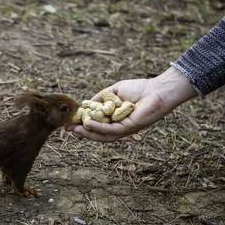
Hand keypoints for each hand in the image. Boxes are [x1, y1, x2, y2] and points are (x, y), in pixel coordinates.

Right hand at [66, 66, 197, 141]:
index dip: (83, 123)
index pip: (96, 124)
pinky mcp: (129, 128)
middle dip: (82, 132)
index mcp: (114, 118)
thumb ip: (100, 98)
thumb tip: (86, 104)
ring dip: (88, 133)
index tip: (70, 121)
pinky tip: (89, 123)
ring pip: (102, 135)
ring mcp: (124, 129)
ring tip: (74, 129)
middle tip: (67, 129)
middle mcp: (118, 126)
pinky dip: (99, 128)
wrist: (157, 90)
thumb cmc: (139, 89)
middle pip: (97, 133)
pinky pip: (111, 130)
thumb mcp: (114, 91)